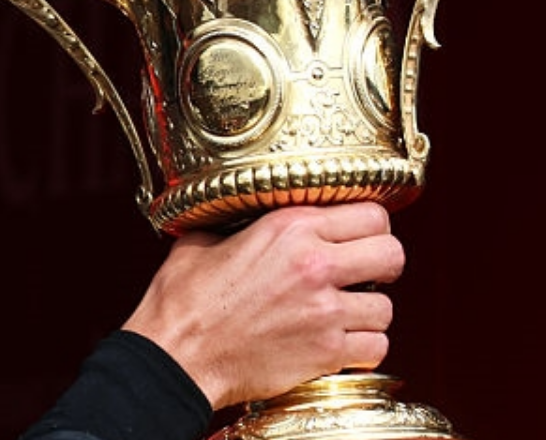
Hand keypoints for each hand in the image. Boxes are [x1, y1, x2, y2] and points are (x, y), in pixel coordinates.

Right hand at [121, 201, 404, 410]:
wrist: (176, 356)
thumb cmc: (182, 302)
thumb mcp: (201, 242)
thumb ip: (236, 226)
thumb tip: (241, 221)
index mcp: (288, 228)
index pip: (371, 214)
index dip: (369, 225)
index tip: (359, 236)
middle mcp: (315, 264)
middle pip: (393, 254)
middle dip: (383, 263)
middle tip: (365, 272)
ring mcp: (325, 311)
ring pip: (387, 307)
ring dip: (369, 311)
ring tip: (345, 313)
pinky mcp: (327, 352)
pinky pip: (376, 347)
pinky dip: (363, 347)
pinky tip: (340, 342)